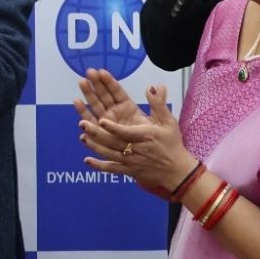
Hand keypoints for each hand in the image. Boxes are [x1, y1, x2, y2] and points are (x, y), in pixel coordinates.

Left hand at [75, 70, 195, 191]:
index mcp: (145, 136)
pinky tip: (87, 160)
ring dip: (94, 146)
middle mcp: (136, 150)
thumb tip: (151, 87)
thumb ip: (159, 104)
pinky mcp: (128, 171)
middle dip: (97, 133)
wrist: (177, 171)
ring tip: (82, 136)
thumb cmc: (172, 144)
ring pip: (109, 154)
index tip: (101, 120)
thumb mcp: (169, 122)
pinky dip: (99, 166)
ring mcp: (130, 161)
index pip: (126, 132)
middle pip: (113, 142)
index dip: (113, 127)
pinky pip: (111, 169)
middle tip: (82, 124)